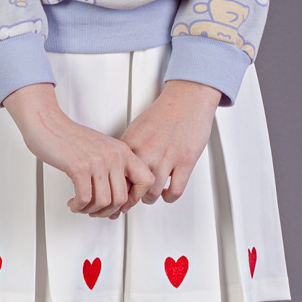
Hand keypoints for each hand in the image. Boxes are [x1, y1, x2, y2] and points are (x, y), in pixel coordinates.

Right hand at [2, 83, 154, 217]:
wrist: (47, 123)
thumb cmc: (69, 138)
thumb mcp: (101, 149)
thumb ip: (112, 168)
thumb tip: (117, 198)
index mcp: (122, 151)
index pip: (146, 180)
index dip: (136, 198)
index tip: (120, 204)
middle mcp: (114, 155)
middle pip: (121, 199)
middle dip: (106, 211)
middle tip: (94, 210)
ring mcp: (98, 161)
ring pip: (104, 202)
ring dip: (90, 210)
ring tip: (81, 206)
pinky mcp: (80, 167)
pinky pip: (85, 199)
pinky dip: (78, 206)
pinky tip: (73, 203)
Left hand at [119, 78, 222, 203]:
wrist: (187, 98)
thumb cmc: (164, 112)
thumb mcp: (137, 128)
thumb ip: (129, 149)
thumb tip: (120, 168)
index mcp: (131, 143)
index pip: (116, 174)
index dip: (114, 189)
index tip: (114, 195)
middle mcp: (147, 151)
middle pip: (131, 187)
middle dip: (129, 200)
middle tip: (129, 203)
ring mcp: (166, 157)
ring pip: (152, 193)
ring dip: (149, 199)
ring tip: (149, 197)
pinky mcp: (186, 161)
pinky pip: (175, 191)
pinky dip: (169, 197)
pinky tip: (167, 193)